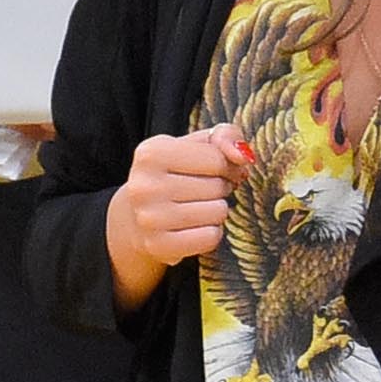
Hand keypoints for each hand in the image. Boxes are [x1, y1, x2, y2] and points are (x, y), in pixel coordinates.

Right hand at [106, 122, 247, 307]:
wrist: (137, 217)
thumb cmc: (174, 175)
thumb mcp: (193, 145)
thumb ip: (224, 136)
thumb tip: (243, 155)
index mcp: (151, 153)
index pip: (216, 158)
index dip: (228, 166)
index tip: (221, 171)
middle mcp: (144, 185)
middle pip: (217, 187)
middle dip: (220, 189)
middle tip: (205, 192)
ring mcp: (149, 218)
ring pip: (217, 213)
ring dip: (216, 211)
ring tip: (198, 208)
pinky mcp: (158, 245)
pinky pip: (210, 237)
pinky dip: (211, 233)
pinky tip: (196, 227)